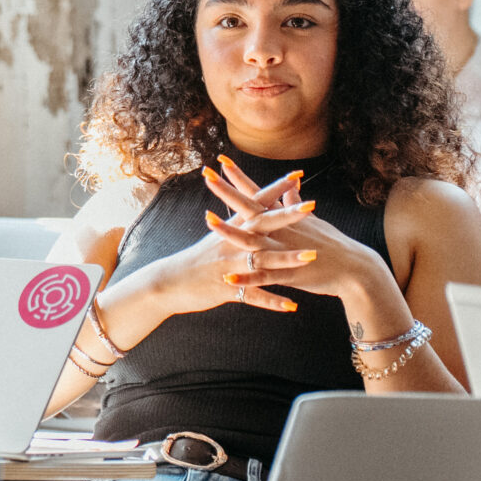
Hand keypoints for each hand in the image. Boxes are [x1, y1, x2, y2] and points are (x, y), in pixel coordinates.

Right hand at [134, 160, 320, 316]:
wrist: (168, 282)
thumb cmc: (196, 259)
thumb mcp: (216, 237)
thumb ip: (238, 223)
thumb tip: (253, 209)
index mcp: (231, 229)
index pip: (256, 203)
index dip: (276, 189)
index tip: (297, 174)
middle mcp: (232, 244)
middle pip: (263, 226)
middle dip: (288, 215)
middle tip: (312, 205)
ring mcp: (230, 266)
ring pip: (262, 260)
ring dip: (287, 258)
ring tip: (312, 256)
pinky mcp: (227, 289)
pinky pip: (253, 296)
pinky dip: (272, 301)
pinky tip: (292, 306)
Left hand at [189, 156, 406, 335]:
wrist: (355, 268)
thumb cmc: (332, 243)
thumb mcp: (312, 220)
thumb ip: (296, 202)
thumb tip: (291, 182)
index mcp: (285, 217)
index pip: (258, 191)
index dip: (239, 177)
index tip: (220, 160)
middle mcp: (282, 229)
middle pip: (250, 208)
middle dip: (227, 192)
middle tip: (206, 175)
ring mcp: (284, 250)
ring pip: (252, 240)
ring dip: (230, 231)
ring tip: (208, 221)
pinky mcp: (288, 273)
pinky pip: (264, 277)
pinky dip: (246, 279)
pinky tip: (228, 279)